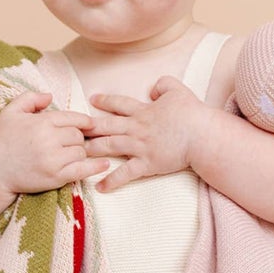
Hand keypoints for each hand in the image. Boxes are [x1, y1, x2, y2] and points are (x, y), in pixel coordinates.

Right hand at [0, 90, 107, 195]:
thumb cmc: (0, 140)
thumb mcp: (11, 111)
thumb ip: (31, 98)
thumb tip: (50, 96)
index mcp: (42, 121)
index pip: (74, 118)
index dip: (83, 122)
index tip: (87, 125)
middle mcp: (50, 139)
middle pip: (79, 135)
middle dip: (77, 138)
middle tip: (67, 143)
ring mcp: (54, 159)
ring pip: (81, 151)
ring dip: (78, 152)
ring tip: (68, 154)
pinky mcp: (56, 177)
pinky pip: (83, 170)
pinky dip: (96, 167)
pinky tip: (105, 164)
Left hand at [83, 77, 210, 191]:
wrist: (202, 135)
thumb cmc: (193, 113)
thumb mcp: (178, 90)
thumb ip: (163, 85)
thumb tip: (152, 90)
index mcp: (143, 111)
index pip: (119, 104)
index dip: (104, 101)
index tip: (91, 100)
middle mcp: (137, 128)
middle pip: (106, 126)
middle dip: (88, 128)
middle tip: (71, 130)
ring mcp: (140, 146)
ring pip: (109, 147)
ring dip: (92, 150)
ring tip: (76, 155)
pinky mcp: (147, 164)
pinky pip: (125, 173)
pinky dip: (111, 181)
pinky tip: (99, 186)